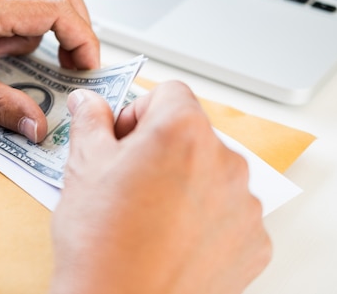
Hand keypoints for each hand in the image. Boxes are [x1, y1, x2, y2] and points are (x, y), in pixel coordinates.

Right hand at [50, 82, 270, 293]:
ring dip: (185, 183)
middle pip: (192, 133)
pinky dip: (204, 219)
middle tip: (129, 181)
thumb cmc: (99, 241)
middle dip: (161, 148)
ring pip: (211, 173)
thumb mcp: (83, 166)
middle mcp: (224, 161)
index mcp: (182, 131)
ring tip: (148, 217)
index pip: (169, 94)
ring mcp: (244, 205)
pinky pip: (229, 213)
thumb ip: (90, 120)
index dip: (138, 112)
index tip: (123, 139)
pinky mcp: (253, 242)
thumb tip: (88, 100)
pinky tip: (171, 240)